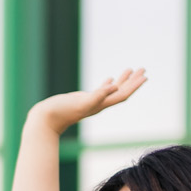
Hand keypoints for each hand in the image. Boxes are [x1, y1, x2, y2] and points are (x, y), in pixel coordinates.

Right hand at [31, 68, 146, 131]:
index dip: (134, 85)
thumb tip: (114, 87)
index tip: (144, 76)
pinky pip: (99, 91)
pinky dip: (107, 84)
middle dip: (132, 81)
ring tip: (130, 70)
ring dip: (122, 81)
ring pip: (111, 90)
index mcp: (101, 104)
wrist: (45, 120)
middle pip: (121, 92)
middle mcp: (99, 104)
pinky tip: (110, 79)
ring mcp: (92, 102)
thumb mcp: (81, 102)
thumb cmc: (61, 112)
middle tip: (143, 70)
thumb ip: (98, 95)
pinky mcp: (83, 99)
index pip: (122, 94)